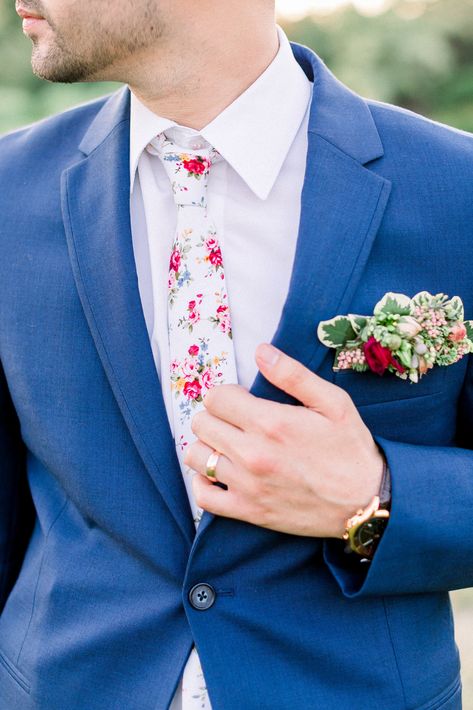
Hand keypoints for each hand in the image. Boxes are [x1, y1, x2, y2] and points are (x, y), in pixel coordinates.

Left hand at [184, 343, 383, 537]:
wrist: (366, 502)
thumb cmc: (351, 449)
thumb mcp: (333, 402)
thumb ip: (293, 375)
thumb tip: (261, 351)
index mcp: (270, 423)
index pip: (215, 398)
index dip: (228, 394)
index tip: (244, 401)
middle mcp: (252, 454)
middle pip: (202, 424)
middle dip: (216, 416)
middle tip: (238, 422)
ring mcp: (247, 485)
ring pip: (195, 456)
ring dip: (208, 446)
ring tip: (229, 446)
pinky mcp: (247, 511)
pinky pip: (202, 496)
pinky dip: (204, 483)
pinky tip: (220, 474)